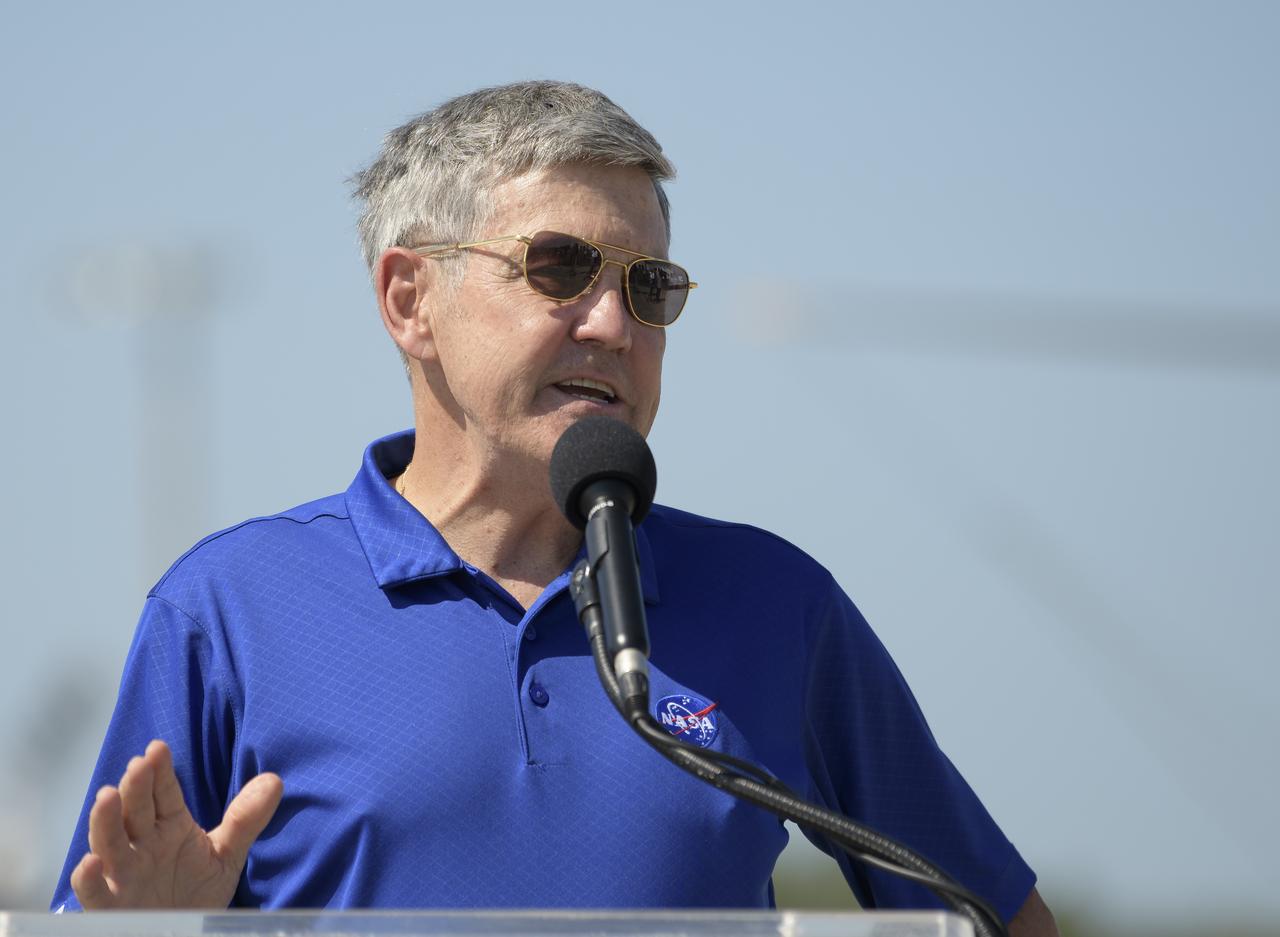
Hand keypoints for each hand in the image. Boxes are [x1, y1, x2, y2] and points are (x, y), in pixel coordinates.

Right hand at [70, 739, 282, 908]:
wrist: (184, 933)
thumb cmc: (197, 893)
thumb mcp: (226, 856)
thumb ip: (245, 820)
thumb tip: (274, 780)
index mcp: (169, 826)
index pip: (164, 794)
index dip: (159, 772)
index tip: (158, 749)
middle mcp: (143, 845)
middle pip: (135, 811)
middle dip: (136, 788)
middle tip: (139, 765)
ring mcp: (124, 874)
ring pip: (109, 843)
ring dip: (105, 821)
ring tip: (107, 796)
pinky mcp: (111, 907)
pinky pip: (95, 892)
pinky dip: (89, 879)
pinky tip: (90, 863)